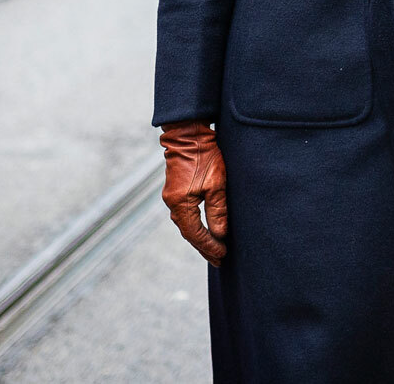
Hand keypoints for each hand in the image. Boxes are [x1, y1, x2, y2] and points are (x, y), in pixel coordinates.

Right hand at [159, 121, 227, 264]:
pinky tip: (202, 229)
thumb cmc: (204, 155)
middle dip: (204, 246)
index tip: (222, 255)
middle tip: (218, 259)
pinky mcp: (175, 190)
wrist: (188, 133)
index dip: (209, 246)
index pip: (196, 233)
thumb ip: (217, 211)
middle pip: (188, 232)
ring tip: (212, 248)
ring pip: (186, 224)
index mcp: (181, 204)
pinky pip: (184, 214)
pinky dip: (194, 225)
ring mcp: (172, 196)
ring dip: (199, 237)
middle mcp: (172, 203)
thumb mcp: (216, 184)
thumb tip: (220, 234)